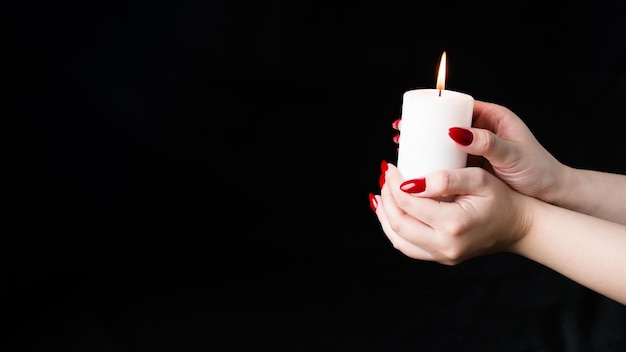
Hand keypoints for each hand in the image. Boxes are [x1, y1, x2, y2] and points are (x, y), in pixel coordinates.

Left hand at [371, 163, 531, 263]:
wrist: (520, 227)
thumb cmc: (503, 199)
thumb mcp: (479, 180)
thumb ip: (445, 179)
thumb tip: (410, 183)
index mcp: (453, 224)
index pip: (408, 204)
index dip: (394, 184)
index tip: (390, 167)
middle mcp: (445, 246)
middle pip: (398, 224)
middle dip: (386, 199)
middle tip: (385, 178)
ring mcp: (442, 257)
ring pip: (399, 240)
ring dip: (386, 217)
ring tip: (382, 195)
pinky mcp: (442, 259)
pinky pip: (409, 248)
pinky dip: (395, 230)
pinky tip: (391, 214)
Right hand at [393, 100, 567, 205]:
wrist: (550, 197)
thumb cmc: (538, 172)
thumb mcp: (512, 155)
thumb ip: (487, 143)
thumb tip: (455, 131)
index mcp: (492, 117)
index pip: (456, 106)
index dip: (432, 108)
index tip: (412, 114)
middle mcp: (482, 130)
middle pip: (445, 124)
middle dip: (421, 127)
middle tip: (400, 132)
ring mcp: (476, 150)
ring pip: (443, 143)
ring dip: (423, 145)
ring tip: (401, 148)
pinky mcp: (473, 168)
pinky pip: (448, 161)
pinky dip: (433, 162)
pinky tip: (417, 167)